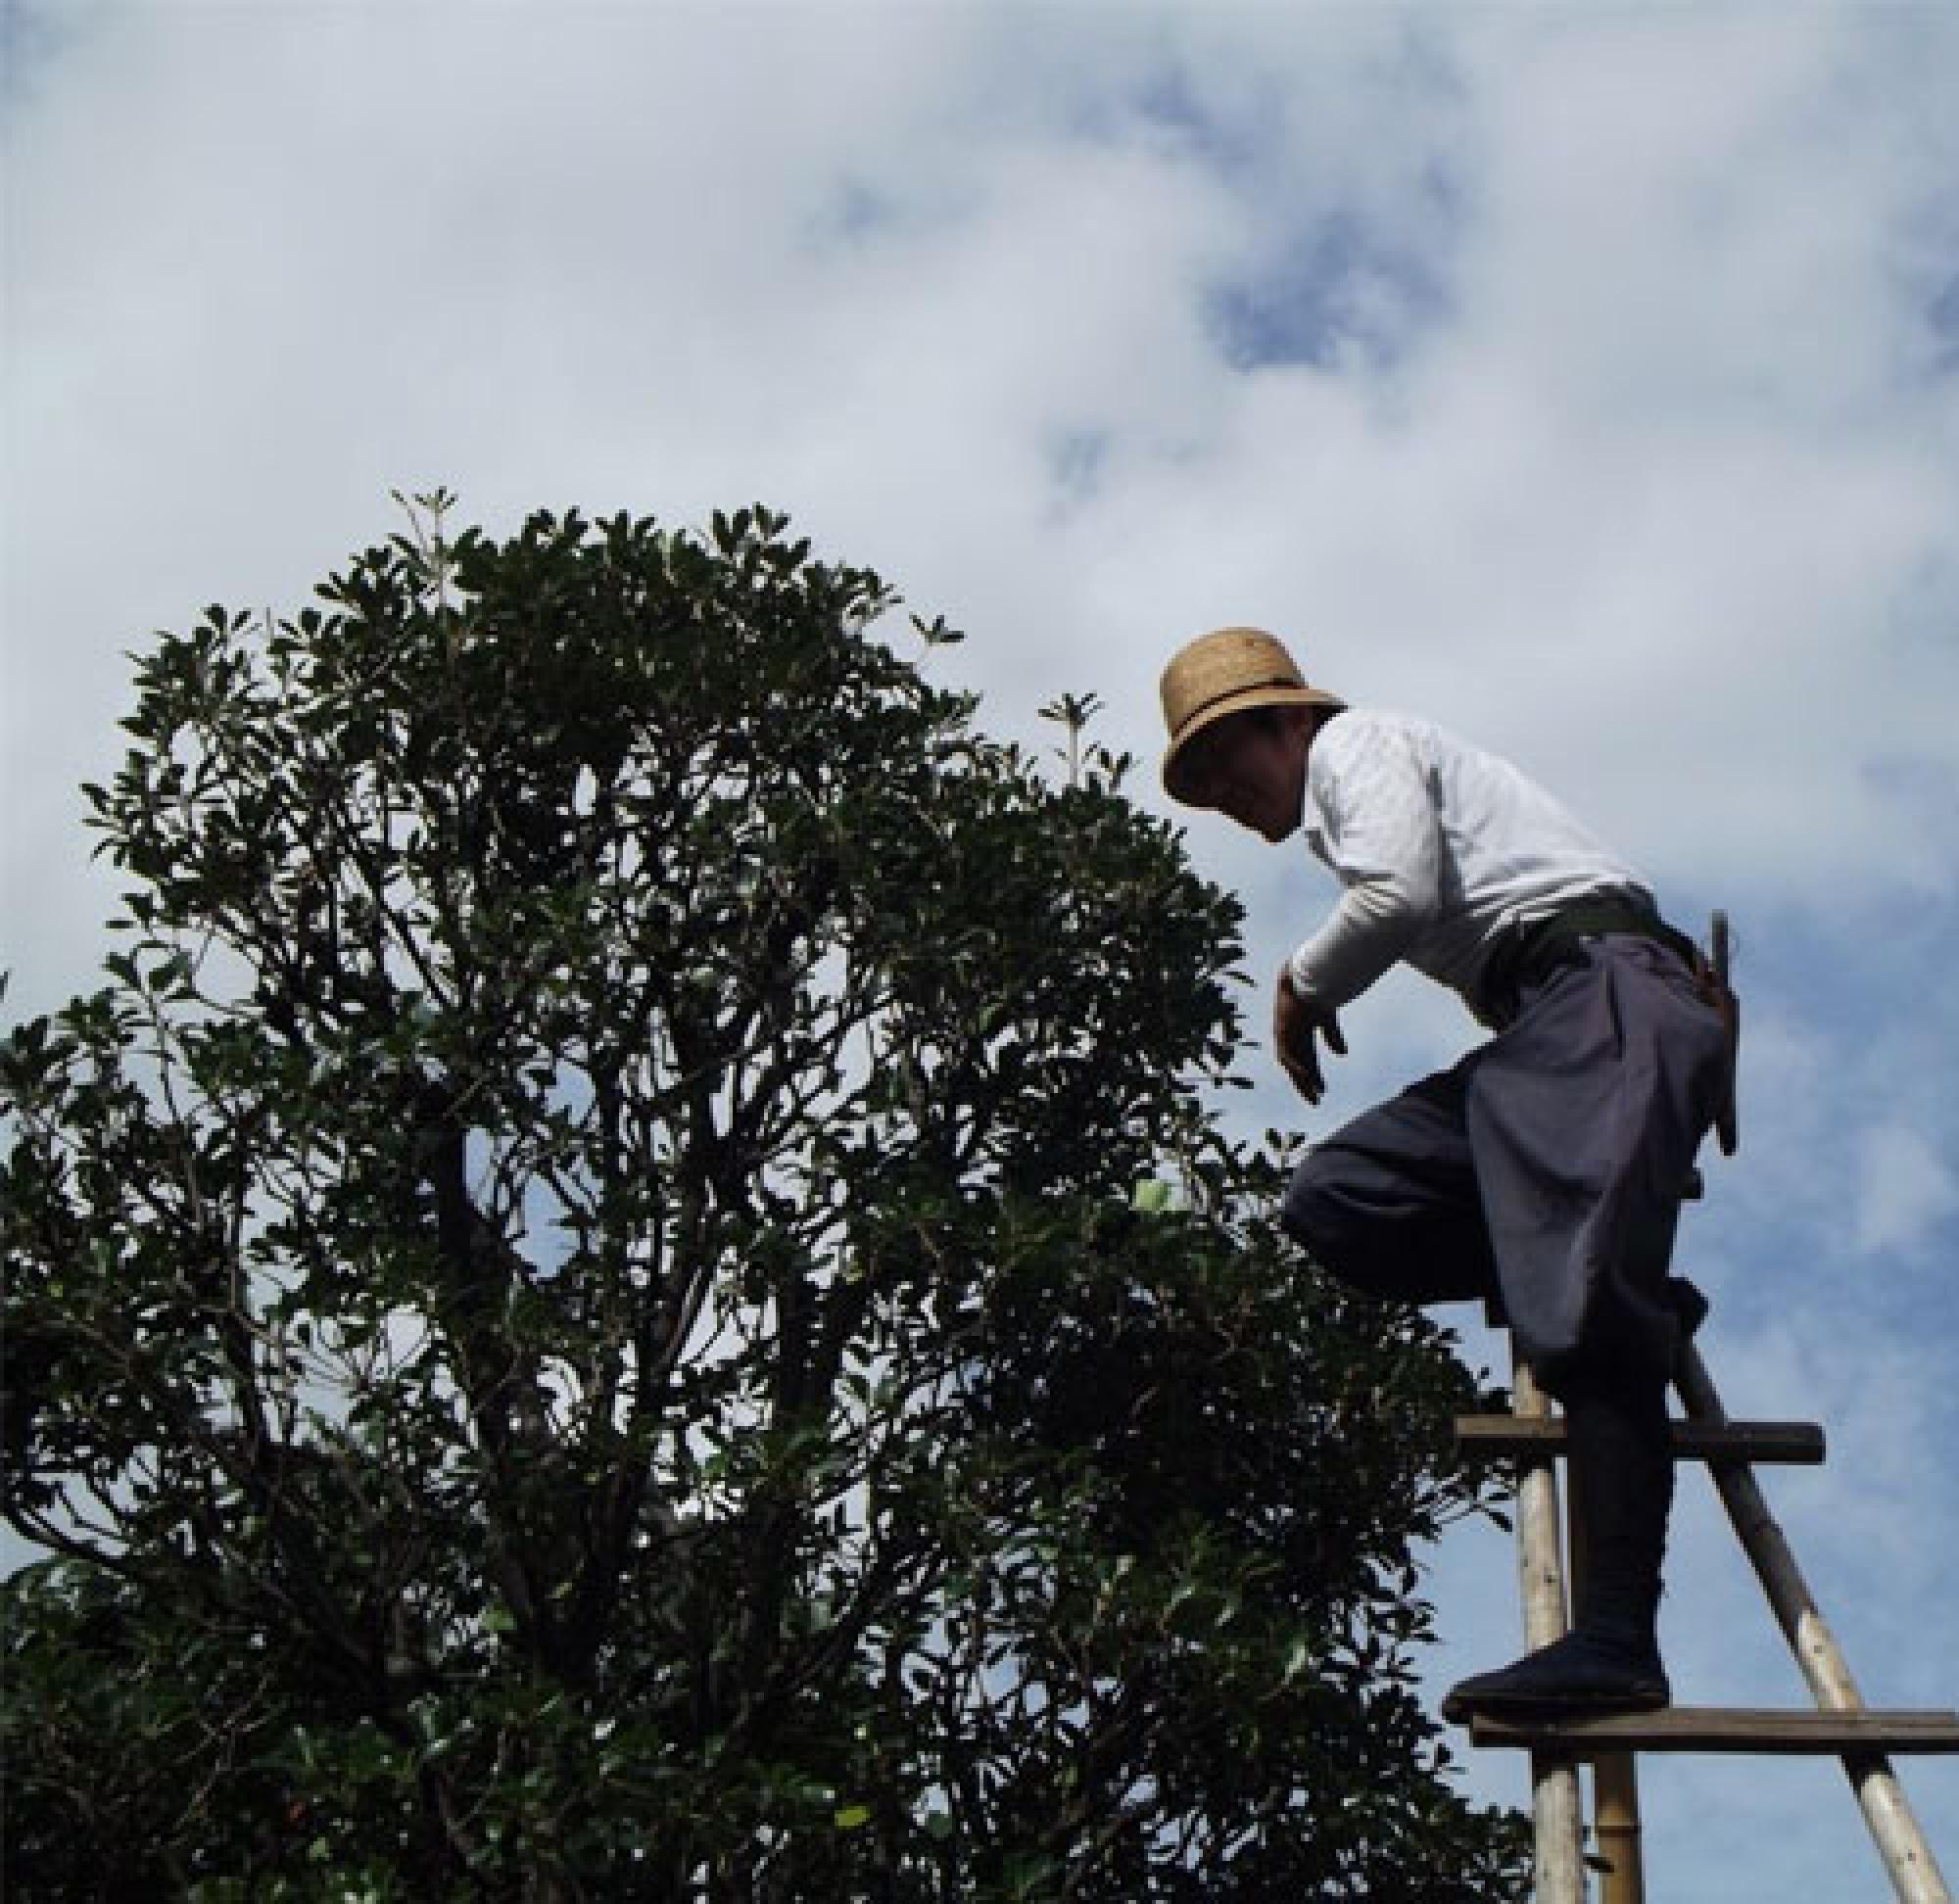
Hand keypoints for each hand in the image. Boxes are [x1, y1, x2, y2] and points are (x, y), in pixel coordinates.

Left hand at [1274, 968, 1345, 1105]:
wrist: (1306, 973)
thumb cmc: (1318, 991)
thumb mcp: (1327, 1018)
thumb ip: (1331, 1035)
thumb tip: (1341, 1055)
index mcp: (1301, 1030)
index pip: (1306, 1057)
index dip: (1313, 1074)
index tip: (1321, 1090)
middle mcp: (1290, 1034)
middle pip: (1298, 1064)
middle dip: (1306, 1083)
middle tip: (1316, 1101)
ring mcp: (1284, 1033)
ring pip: (1291, 1063)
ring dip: (1301, 1081)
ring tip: (1313, 1096)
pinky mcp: (1282, 1030)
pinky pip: (1287, 1055)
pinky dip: (1296, 1068)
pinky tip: (1306, 1079)